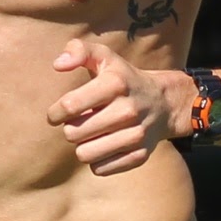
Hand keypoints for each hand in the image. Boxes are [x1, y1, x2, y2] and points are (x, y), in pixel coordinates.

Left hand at [48, 38, 187, 173]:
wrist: (164, 103)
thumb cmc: (124, 79)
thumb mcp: (105, 57)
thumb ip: (78, 51)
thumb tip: (58, 64)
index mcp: (115, 83)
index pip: (69, 106)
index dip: (55, 113)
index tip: (58, 113)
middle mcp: (127, 110)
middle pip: (73, 133)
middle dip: (71, 128)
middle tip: (81, 120)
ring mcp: (136, 135)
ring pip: (84, 154)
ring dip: (82, 145)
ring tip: (92, 133)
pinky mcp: (139, 156)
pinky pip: (99, 169)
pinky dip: (97, 160)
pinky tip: (105, 145)